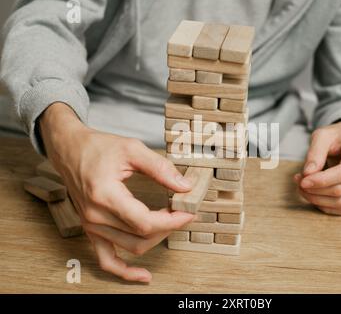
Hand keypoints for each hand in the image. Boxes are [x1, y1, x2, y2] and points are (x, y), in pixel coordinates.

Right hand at [39, 103, 193, 281]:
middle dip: (169, 227)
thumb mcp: (132, 149)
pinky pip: (107, 260)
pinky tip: (143, 275)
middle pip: (141, 236)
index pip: (145, 222)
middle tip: (184, 212)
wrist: (70, 150)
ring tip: (171, 224)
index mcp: (104, 195)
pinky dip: (125, 271)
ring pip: (131, 248)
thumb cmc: (97, 147)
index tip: (188, 213)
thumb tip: (184, 186)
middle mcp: (95, 215)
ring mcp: (91, 226)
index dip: (172, 221)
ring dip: (156, 239)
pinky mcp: (91, 230)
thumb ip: (160, 168)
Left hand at [294, 121, 340, 215]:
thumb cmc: (336, 137)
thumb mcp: (322, 135)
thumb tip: (308, 174)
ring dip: (317, 200)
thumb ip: (315, 153)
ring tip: (302, 187)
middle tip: (298, 182)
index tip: (302, 180)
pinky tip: (313, 195)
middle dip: (315, 190)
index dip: (322, 180)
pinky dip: (325, 206)